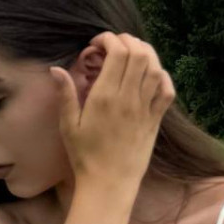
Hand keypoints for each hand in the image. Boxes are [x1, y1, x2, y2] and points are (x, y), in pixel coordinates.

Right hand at [52, 31, 175, 188]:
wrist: (109, 184)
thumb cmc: (85, 156)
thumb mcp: (68, 126)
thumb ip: (65, 95)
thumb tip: (55, 69)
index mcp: (104, 97)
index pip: (117, 52)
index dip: (109, 39)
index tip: (97, 45)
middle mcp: (128, 99)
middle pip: (139, 54)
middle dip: (127, 41)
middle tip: (115, 45)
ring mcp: (144, 109)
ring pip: (155, 68)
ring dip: (146, 54)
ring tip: (132, 54)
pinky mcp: (155, 120)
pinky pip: (167, 91)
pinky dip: (163, 76)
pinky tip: (151, 75)